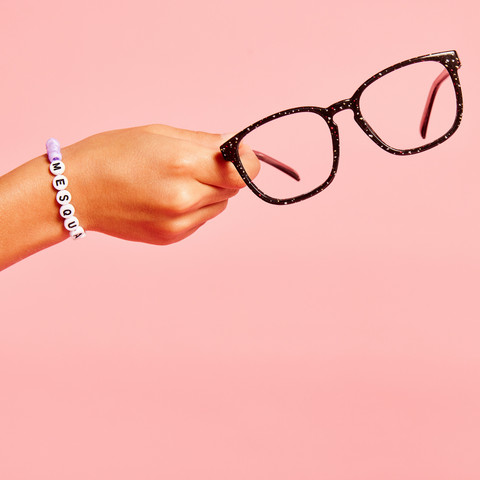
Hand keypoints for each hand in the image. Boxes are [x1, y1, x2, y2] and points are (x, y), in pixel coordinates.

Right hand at [63, 124, 259, 244]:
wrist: (77, 191)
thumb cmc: (113, 154)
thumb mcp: (160, 135)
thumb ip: (205, 142)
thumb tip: (237, 146)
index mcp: (183, 164)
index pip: (242, 171)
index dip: (245, 162)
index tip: (238, 155)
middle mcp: (185, 198)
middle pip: (232, 189)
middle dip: (222, 175)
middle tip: (195, 164)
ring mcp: (178, 223)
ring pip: (218, 206)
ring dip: (209, 193)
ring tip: (176, 182)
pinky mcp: (171, 237)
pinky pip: (200, 220)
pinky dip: (193, 209)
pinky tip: (166, 199)